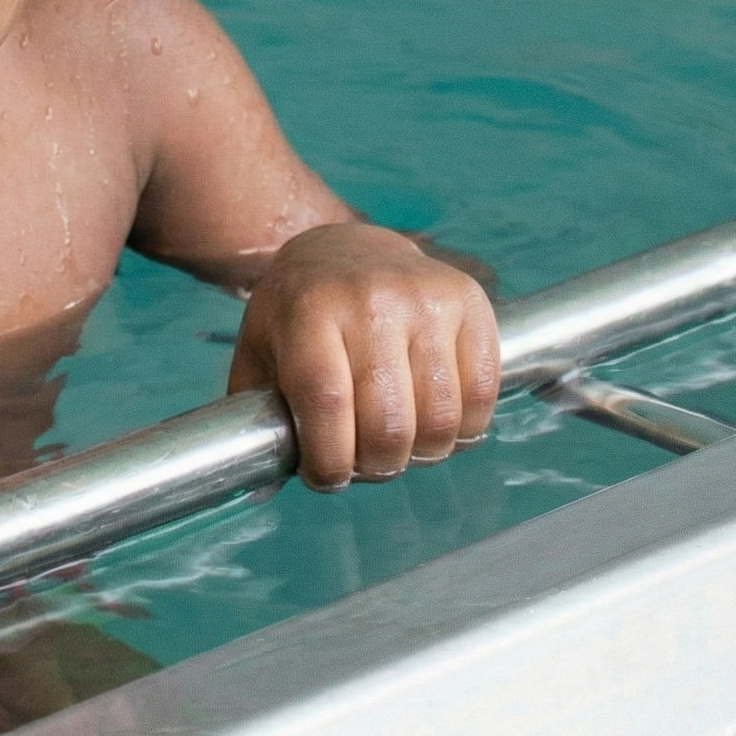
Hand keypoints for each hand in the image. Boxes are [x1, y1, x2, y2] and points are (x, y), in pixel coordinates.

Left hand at [227, 220, 500, 491]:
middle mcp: (370, 300)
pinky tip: (432, 417)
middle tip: (364, 461)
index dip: (330, 460)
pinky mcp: (469, 302)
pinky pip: (482, 395)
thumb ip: (254, 413)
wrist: (347, 249)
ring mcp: (425, 299)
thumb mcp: (258, 349)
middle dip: (376, 466)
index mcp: (309, 311)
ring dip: (421, 453)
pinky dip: (462, 427)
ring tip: (398, 441)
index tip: (326, 477)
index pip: (327, 403)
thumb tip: (259, 485)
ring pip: (441, 420)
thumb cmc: (298, 313)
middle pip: (389, 424)